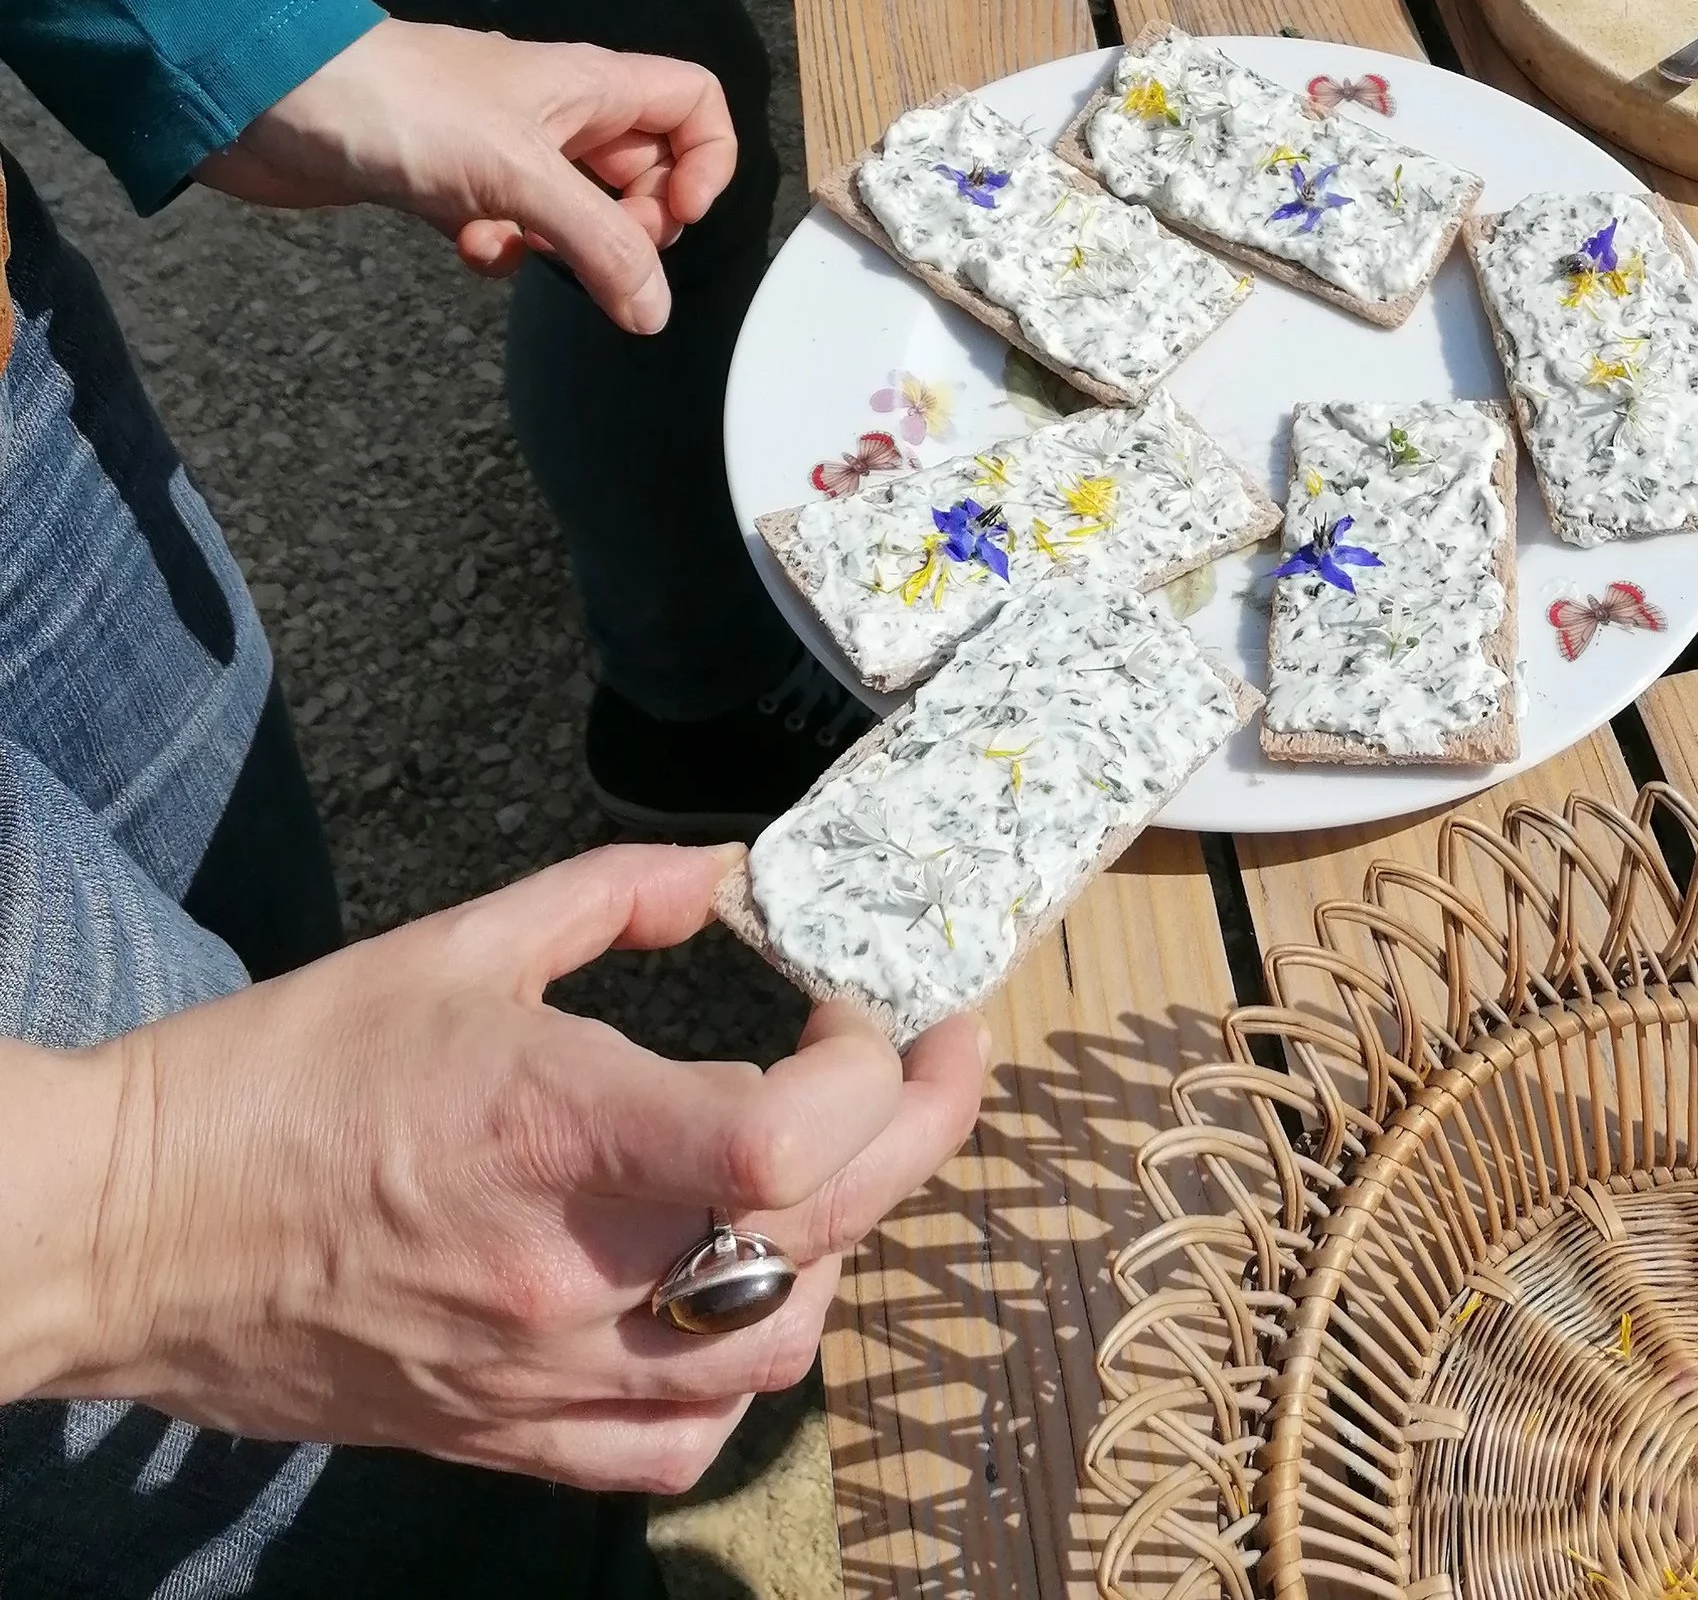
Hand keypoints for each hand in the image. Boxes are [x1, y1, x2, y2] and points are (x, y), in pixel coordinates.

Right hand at [49, 846, 984, 1491]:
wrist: (131, 1229)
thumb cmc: (286, 1075)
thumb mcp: (457, 942)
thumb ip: (616, 895)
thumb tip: (732, 876)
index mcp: (556, 1126)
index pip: (781, 1143)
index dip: (867, 1070)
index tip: (863, 1007)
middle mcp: (569, 1268)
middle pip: (820, 1233)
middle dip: (918, 1130)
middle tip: (938, 1058)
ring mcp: (543, 1369)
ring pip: (777, 1353)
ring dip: (840, 1250)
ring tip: (830, 1172)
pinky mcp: (507, 1433)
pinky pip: (675, 1448)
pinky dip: (743, 1379)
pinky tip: (736, 1301)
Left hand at [194, 19, 739, 335]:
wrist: (265, 98)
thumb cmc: (393, 102)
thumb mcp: (518, 177)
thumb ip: (599, 246)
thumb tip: (654, 311)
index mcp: (590, 86)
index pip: (695, 106)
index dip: (707, 163)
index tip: (675, 216)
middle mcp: (558, 114)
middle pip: (646, 171)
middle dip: (632, 226)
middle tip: (597, 252)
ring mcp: (506, 149)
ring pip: (579, 209)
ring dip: (562, 248)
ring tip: (521, 249)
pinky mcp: (456, 184)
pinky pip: (515, 230)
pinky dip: (503, 251)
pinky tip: (468, 248)